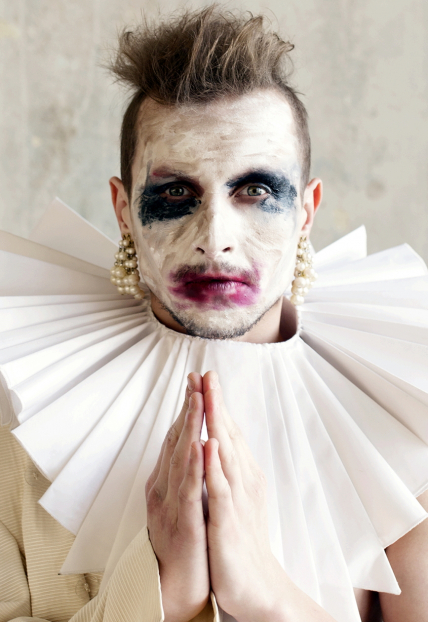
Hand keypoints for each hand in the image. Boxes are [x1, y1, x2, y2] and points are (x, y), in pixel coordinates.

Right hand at [145, 373, 208, 621]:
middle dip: (187, 408)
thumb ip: (182, 470)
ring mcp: (172, 503)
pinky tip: (200, 445)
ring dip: (189, 427)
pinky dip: (193, 465)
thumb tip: (191, 440)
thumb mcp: (181, 497)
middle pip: (177, 440)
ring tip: (197, 399)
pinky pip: (189, 489)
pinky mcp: (184, 521)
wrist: (178, 584)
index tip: (196, 381)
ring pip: (181, 458)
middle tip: (195, 378)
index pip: (178, 436)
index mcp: (167, 479)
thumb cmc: (183, 538)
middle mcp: (164, 486)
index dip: (187, 408)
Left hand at [203, 371, 287, 621]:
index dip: (216, 403)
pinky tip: (209, 445)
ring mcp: (237, 499)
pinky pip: (220, 489)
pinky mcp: (228, 521)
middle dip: (216, 403)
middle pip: (229, 434)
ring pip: (225, 453)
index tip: (204, 377)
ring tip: (208, 395)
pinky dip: (215, 466)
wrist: (256, 584)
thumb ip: (228, 468)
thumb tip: (217, 440)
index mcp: (242, 473)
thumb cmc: (242, 537)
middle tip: (206, 373)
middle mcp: (244, 480)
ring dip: (216, 423)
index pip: (228, 431)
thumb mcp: (236, 495)